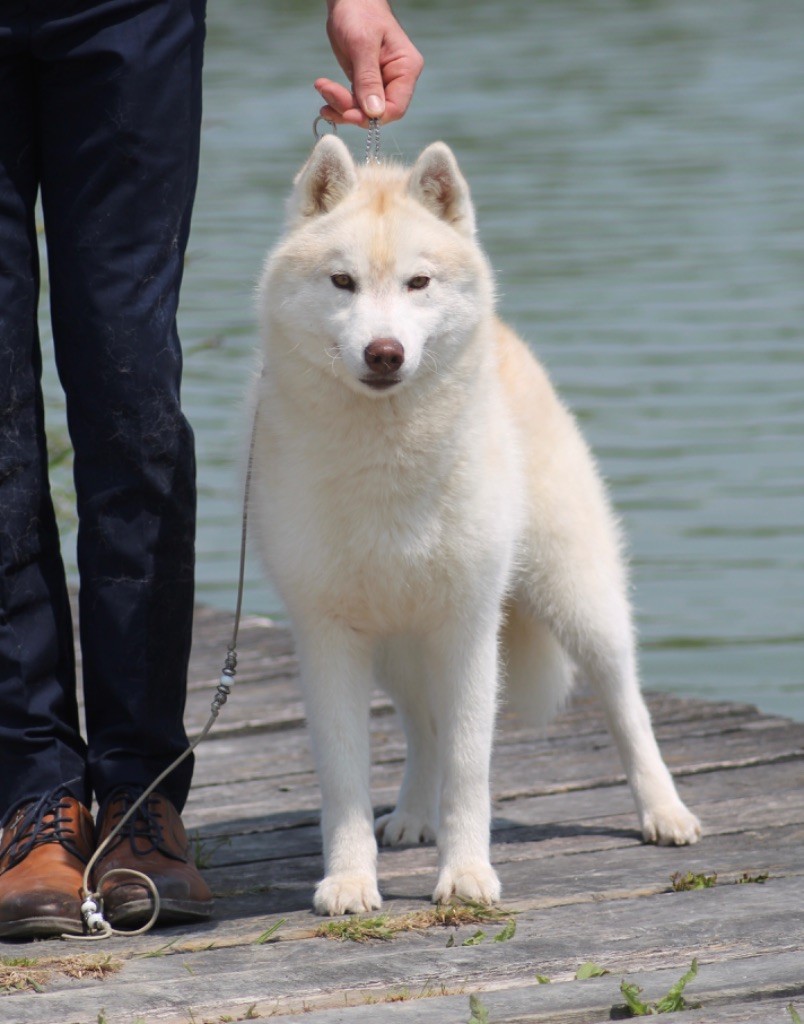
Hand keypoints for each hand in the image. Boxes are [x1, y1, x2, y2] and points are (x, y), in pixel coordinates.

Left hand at [315, 0, 423, 125]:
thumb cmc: (360, 12)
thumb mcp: (362, 44)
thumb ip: (368, 79)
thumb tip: (374, 113)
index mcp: (406, 69)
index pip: (396, 107)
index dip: (373, 118)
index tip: (348, 115)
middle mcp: (397, 80)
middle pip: (377, 113)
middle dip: (351, 109)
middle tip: (327, 95)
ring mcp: (381, 83)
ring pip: (363, 111)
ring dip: (340, 105)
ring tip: (322, 87)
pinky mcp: (366, 83)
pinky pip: (354, 102)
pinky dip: (338, 101)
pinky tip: (324, 90)